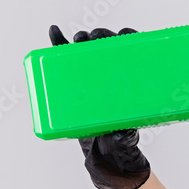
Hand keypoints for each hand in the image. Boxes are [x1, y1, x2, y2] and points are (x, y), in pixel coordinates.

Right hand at [49, 24, 150, 188]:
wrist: (105, 156)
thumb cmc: (120, 143)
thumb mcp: (125, 140)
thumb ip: (125, 137)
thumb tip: (122, 133)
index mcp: (131, 84)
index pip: (133, 53)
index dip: (130, 39)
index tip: (126, 35)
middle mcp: (114, 77)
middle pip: (109, 47)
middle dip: (102, 36)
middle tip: (94, 38)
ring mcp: (94, 79)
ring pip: (87, 51)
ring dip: (82, 39)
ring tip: (79, 38)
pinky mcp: (74, 84)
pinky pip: (65, 61)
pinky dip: (59, 45)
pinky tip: (55, 32)